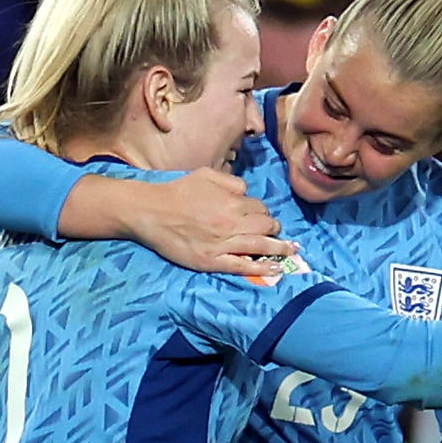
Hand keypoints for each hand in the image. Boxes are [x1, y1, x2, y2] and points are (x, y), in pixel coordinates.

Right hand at [127, 169, 298, 276]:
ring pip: (260, 246)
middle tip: (276, 231)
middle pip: (265, 226)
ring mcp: (222, 244)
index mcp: (232, 201)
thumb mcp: (206, 174)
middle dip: (274, 228)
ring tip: (291, 250)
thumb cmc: (177, 191)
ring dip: (279, 248)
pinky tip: (276, 268)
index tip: (261, 216)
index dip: (262, 212)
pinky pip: (242, 266)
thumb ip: (231, 181)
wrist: (150, 212)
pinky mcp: (211, 261)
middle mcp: (231, 222)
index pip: (259, 207)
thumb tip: (247, 192)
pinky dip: (261, 267)